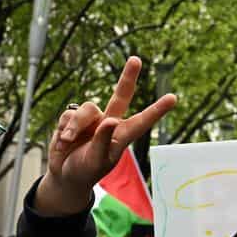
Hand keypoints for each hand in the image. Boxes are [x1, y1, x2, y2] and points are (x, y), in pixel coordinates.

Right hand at [34, 57, 176, 216]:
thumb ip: (103, 141)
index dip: (156, 110)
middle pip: (121, 95)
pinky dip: (65, 127)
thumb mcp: (96, 161)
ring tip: (68, 141)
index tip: (173, 98)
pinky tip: (63, 141)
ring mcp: (92, 120)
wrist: (64, 176)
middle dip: (128, 77)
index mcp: (121, 137)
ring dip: (76, 125)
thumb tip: (110, 121)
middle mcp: (109, 123)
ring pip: (87, 108)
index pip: (141, 121)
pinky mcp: (73, 118)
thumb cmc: (85, 172)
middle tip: (136, 60)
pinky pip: (69, 114)